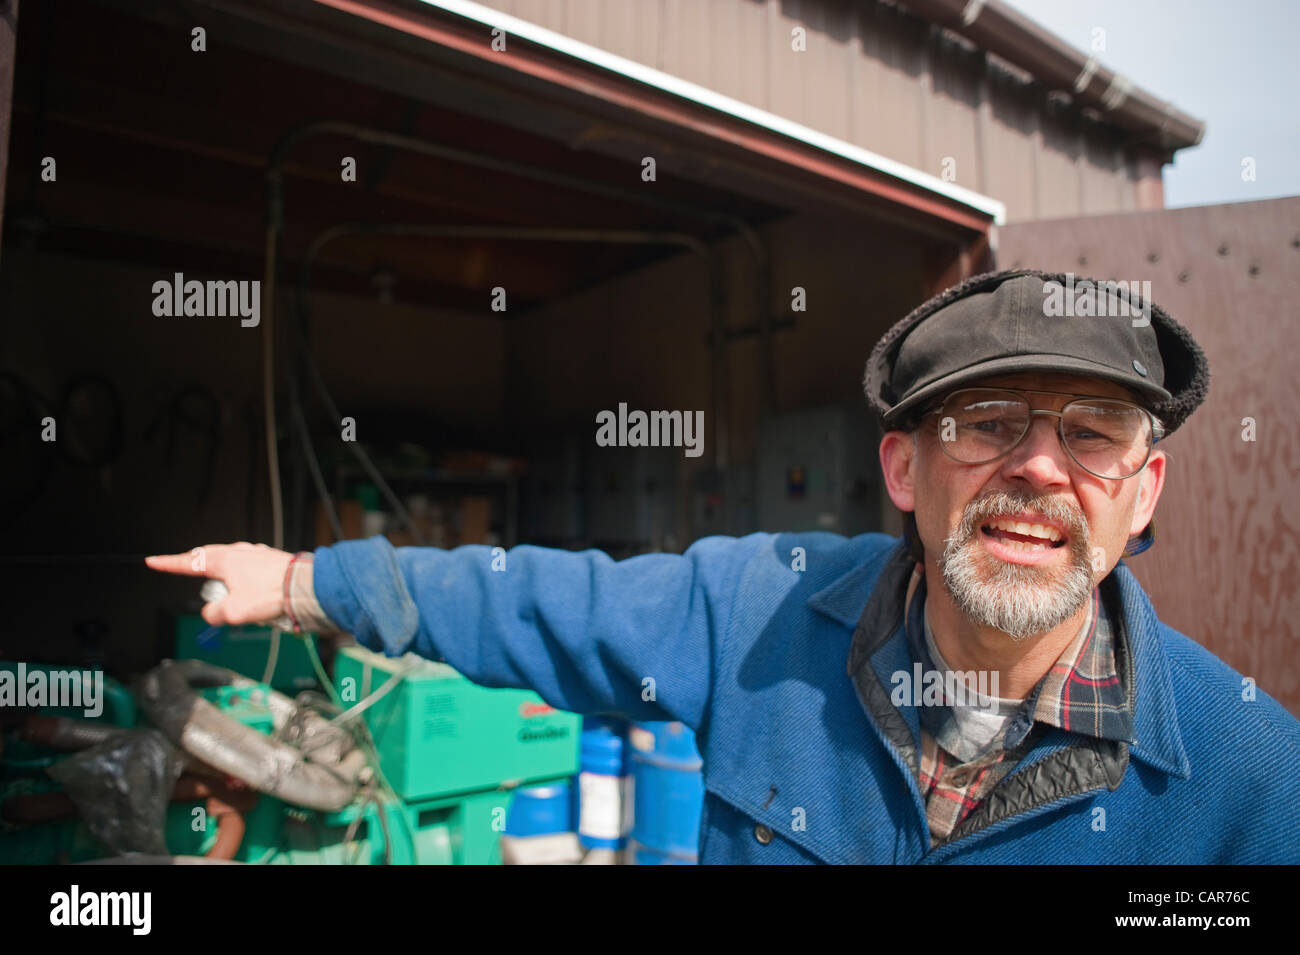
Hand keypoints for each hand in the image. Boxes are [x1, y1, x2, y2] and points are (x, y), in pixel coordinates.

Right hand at [145, 543, 292, 626]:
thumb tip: (212, 613)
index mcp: (224, 561)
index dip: (169, 564)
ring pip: (229, 558)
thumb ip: (214, 614)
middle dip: (194, 562)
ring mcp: (255, 554)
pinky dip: (239, 570)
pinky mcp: (270, 560)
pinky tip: (245, 578)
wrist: (305, 586)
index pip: (188, 563)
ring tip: (215, 578)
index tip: (153, 561)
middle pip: (208, 555)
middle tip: (183, 566)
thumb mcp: (234, 612)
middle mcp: (239, 553)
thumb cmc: (271, 595)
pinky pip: (247, 563)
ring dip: (219, 567)